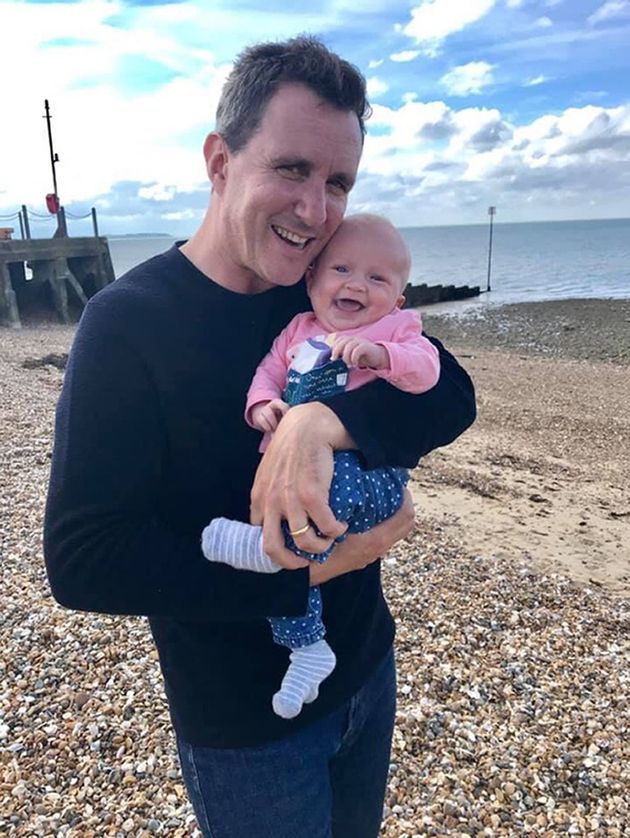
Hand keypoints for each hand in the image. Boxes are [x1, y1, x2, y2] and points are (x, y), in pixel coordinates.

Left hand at [250, 402, 352, 567]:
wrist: (309, 425)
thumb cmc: (293, 444)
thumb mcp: (270, 469)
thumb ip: (270, 490)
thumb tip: (277, 511)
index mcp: (259, 497)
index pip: (259, 535)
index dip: (277, 547)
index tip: (292, 549)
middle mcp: (270, 502)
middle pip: (273, 549)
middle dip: (291, 562)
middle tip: (307, 561)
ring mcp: (290, 500)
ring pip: (304, 542)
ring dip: (321, 546)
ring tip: (331, 538)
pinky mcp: (312, 495)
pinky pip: (327, 527)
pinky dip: (337, 531)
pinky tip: (342, 525)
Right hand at [309, 489, 414, 584]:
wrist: (309, 573)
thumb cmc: (319, 548)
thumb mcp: (335, 524)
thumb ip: (351, 509)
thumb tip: (361, 486)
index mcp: (376, 539)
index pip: (405, 516)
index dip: (406, 498)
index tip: (399, 485)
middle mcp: (380, 548)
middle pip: (406, 524)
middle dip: (404, 504)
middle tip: (394, 489)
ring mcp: (374, 554)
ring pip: (396, 532)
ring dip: (395, 514)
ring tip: (383, 499)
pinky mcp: (367, 556)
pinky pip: (386, 537)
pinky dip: (386, 524)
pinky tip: (370, 514)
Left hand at [331, 336, 388, 369]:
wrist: (378, 357)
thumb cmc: (362, 357)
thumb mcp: (350, 355)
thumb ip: (342, 355)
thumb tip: (331, 359)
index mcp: (349, 340)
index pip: (337, 340)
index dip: (333, 348)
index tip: (333, 358)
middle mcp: (353, 339)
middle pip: (341, 341)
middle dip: (336, 351)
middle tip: (335, 360)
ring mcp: (360, 341)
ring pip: (348, 346)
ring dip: (346, 357)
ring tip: (348, 364)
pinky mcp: (366, 346)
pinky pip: (357, 350)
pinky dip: (354, 358)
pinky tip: (355, 364)